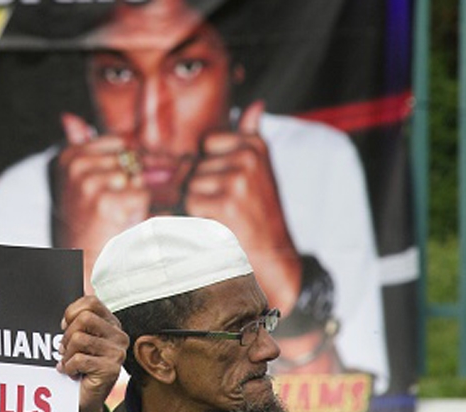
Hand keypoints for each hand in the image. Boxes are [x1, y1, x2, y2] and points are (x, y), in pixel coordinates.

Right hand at [55, 112, 149, 291]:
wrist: (81, 259)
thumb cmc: (84, 219)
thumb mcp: (76, 178)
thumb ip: (77, 144)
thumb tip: (69, 116)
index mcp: (69, 155)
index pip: (118, 143)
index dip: (123, 166)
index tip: (107, 187)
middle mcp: (76, 166)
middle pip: (129, 159)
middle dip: (129, 182)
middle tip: (109, 205)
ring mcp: (91, 183)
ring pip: (136, 177)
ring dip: (133, 197)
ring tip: (113, 214)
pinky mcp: (107, 202)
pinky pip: (141, 195)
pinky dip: (137, 211)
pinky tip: (119, 221)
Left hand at [57, 295, 127, 411]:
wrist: (84, 400)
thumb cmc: (80, 367)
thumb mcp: (78, 339)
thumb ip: (78, 320)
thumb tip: (76, 299)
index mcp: (111, 324)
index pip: (91, 302)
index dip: (72, 312)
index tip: (66, 327)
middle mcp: (118, 336)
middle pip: (84, 318)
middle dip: (67, 335)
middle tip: (66, 350)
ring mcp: (117, 353)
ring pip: (78, 339)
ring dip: (67, 354)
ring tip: (70, 363)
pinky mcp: (111, 369)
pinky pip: (79, 359)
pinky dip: (69, 367)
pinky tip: (73, 373)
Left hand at [183, 101, 301, 312]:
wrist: (274, 253)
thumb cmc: (261, 211)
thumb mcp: (260, 168)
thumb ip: (251, 135)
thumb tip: (255, 104)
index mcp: (255, 144)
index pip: (206, 143)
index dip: (210, 167)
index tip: (231, 185)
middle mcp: (248, 156)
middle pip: (196, 165)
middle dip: (203, 187)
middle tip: (230, 205)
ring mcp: (238, 177)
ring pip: (191, 184)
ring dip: (200, 203)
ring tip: (226, 215)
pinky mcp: (226, 201)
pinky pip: (191, 202)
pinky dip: (199, 217)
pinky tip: (221, 224)